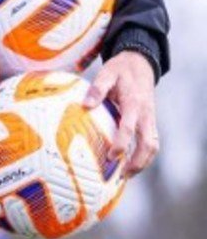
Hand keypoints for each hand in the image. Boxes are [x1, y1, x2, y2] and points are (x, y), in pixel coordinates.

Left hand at [83, 51, 158, 177]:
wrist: (140, 63)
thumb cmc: (120, 69)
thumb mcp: (106, 73)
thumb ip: (97, 89)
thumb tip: (85, 105)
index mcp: (134, 104)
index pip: (129, 128)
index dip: (121, 143)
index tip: (111, 156)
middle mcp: (145, 114)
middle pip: (148, 144)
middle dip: (138, 162)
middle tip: (122, 175)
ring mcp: (150, 119)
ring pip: (153, 146)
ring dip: (143, 162)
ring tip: (126, 175)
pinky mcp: (149, 121)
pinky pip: (151, 142)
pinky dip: (144, 155)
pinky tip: (130, 163)